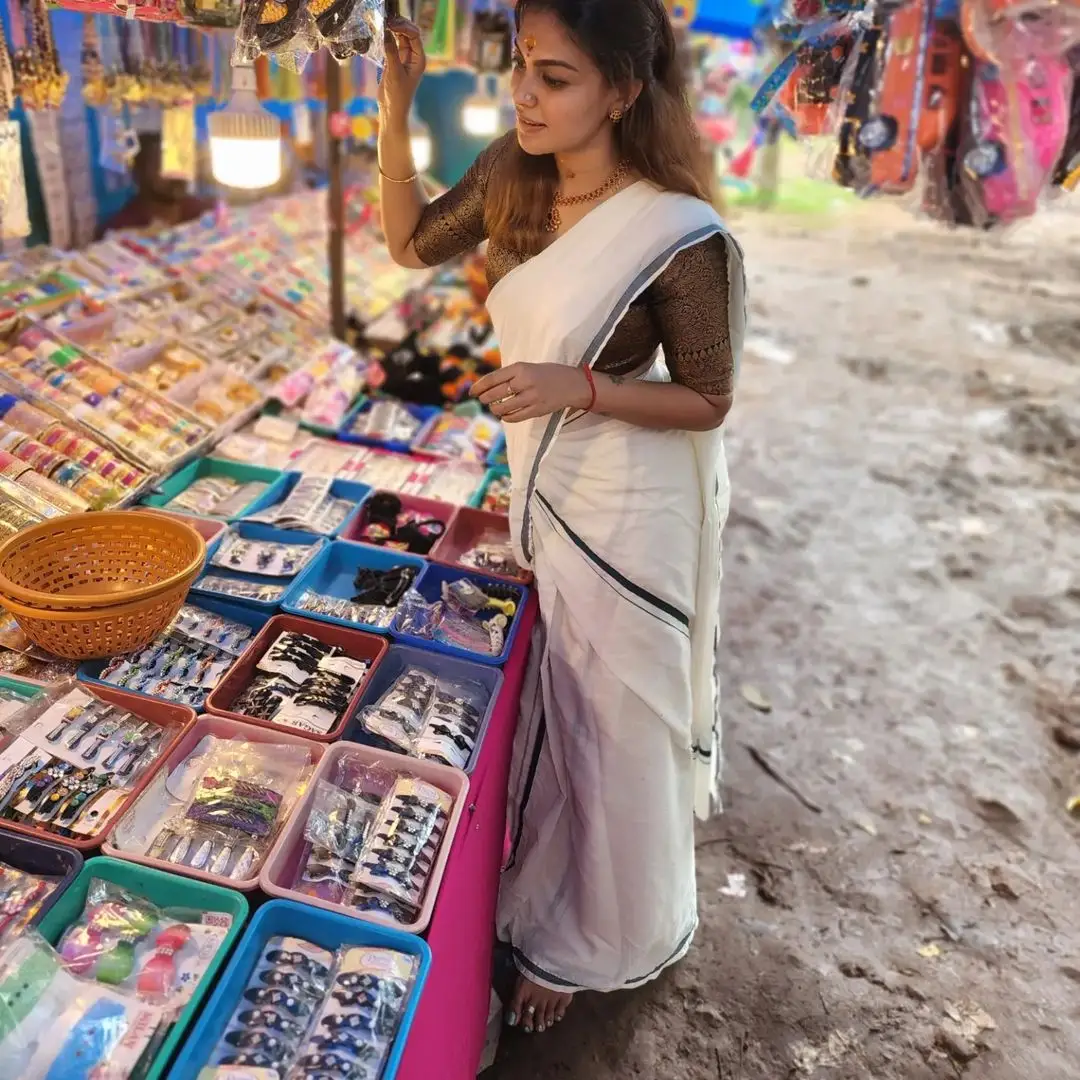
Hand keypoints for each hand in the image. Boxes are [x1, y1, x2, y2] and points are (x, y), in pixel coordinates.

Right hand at [379, 18, 426, 122]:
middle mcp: (414, 57)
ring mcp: (404, 58)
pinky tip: (381, 34)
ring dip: (392, 30)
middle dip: (399, 25)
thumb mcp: (394, 73)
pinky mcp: (395, 61)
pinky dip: (387, 37)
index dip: (404, 26)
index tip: (391, 24)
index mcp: (419, 59)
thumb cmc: (397, 96)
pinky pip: (392, 44)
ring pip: (400, 37)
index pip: (414, 35)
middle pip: (408, 33)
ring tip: (382, 25)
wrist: (392, 110)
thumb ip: (391, 52)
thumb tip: (386, 33)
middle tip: (386, 21)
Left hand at [472, 363, 591, 422]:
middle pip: (495, 394)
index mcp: (521, 368)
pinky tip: (505, 415)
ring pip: (503, 407)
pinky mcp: (536, 410)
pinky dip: (506, 417)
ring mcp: (531, 397)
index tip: (472, 392)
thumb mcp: (528, 367)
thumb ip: (511, 375)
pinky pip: (515, 417)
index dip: (479, 386)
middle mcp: (525, 382)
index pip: (493, 378)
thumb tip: (488, 386)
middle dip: (485, 398)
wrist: (572, 384)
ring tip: (494, 407)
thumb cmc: (548, 374)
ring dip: (495, 409)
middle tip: (483, 400)